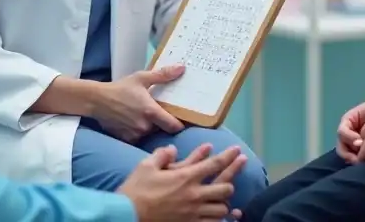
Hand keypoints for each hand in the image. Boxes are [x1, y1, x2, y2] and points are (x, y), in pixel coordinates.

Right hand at [92, 65, 186, 142]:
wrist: (97, 100)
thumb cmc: (121, 88)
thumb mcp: (142, 78)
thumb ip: (163, 75)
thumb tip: (181, 68)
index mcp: (151, 112)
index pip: (175, 126)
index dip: (180, 124)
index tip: (181, 118)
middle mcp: (145, 127)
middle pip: (162, 130)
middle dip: (163, 123)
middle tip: (160, 113)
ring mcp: (135, 135)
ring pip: (150, 134)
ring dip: (150, 127)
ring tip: (145, 116)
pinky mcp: (126, 139)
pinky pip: (139, 138)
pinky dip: (139, 132)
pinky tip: (134, 122)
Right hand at [118, 143, 246, 221]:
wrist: (127, 216)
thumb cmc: (136, 190)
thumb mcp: (146, 166)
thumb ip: (162, 155)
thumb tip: (172, 148)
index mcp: (186, 177)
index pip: (215, 164)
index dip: (228, 156)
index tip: (237, 151)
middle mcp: (194, 195)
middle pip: (225, 188)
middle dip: (230, 181)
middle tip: (230, 177)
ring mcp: (193, 213)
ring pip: (222, 209)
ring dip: (223, 202)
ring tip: (221, 198)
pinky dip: (218, 220)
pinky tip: (221, 217)